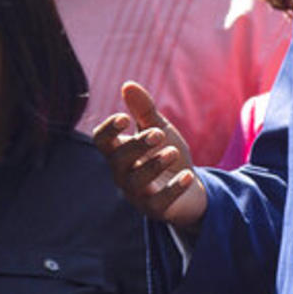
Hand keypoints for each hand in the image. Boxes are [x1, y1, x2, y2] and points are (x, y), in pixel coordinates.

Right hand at [93, 82, 207, 229]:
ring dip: (154, 165)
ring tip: (173, 152)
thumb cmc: (167, 154)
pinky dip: (173, 189)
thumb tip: (127, 84)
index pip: (101, 141)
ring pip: (136, 182)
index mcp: (119, 152)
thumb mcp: (159, 128)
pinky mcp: (156, 209)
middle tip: (159, 133)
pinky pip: (159, 202)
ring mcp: (138, 194)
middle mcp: (123, 173)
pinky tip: (187, 176)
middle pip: (118, 160)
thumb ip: (144, 110)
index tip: (125, 118)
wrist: (190, 188)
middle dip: (137, 145)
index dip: (108, 130)